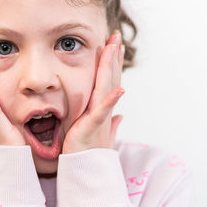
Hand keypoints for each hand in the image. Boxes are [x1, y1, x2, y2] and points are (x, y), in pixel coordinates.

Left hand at [62, 30, 124, 153]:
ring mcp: (101, 116)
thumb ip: (111, 123)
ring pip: (108, 87)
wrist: (86, 170)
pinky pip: (103, 112)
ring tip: (114, 48)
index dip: (112, 63)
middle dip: (114, 56)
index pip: (109, 81)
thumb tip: (120, 116)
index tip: (113, 46)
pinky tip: (119, 89)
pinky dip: (112, 101)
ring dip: (112, 68)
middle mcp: (105, 109)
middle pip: (111, 78)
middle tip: (116, 36)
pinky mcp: (94, 127)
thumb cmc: (89, 151)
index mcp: (103, 108)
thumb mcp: (100, 133)